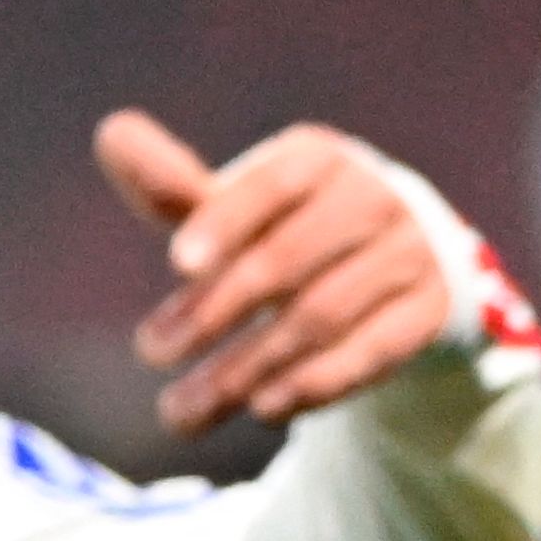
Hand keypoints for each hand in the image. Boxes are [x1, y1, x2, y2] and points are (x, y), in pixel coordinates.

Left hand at [94, 110, 453, 436]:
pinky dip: (315, 383)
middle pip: (287, 260)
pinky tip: (261, 408)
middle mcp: (373, 199)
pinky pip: (372, 351)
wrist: (392, 262)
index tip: (177, 264)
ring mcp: (411, 255)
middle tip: (149, 353)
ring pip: (320, 315)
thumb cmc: (283, 228)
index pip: (273, 185)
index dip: (226, 221)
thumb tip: (110, 132)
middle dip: (211, 312)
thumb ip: (172, 185)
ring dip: (245, 367)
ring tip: (184, 408)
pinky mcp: (430, 312)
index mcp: (318, 161)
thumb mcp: (231, 205)